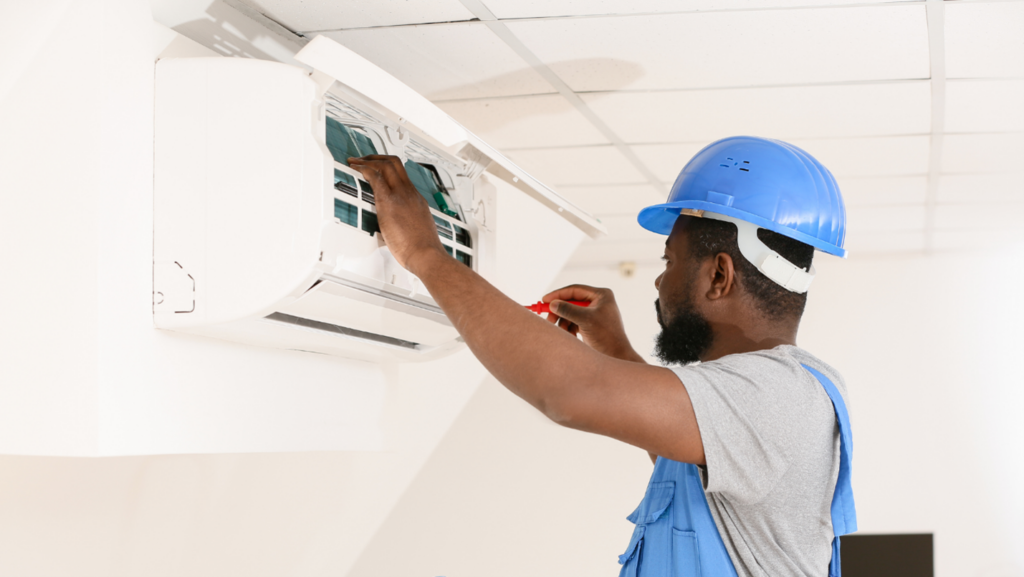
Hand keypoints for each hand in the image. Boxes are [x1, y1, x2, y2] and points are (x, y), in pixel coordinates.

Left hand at [347, 155, 446, 273]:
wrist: (426, 254)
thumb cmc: (422, 249)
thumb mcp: (417, 230)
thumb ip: (407, 223)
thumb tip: (398, 229)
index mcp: (416, 199)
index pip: (401, 175)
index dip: (387, 167)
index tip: (377, 168)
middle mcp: (409, 193)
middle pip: (395, 163)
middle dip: (376, 158)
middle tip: (364, 160)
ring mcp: (400, 195)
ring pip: (385, 165)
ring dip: (367, 160)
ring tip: (355, 162)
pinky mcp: (389, 202)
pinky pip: (375, 177)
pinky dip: (363, 169)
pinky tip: (354, 169)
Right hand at [541, 284, 645, 363]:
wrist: (617, 356)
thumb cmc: (607, 336)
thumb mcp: (585, 320)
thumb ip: (568, 310)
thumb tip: (552, 304)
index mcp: (601, 295)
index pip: (575, 290)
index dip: (559, 294)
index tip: (545, 300)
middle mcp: (598, 302)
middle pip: (571, 302)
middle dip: (560, 311)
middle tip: (549, 318)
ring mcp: (594, 313)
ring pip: (571, 313)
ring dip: (564, 322)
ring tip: (562, 332)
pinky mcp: (590, 324)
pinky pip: (574, 322)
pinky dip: (569, 329)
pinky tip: (571, 336)